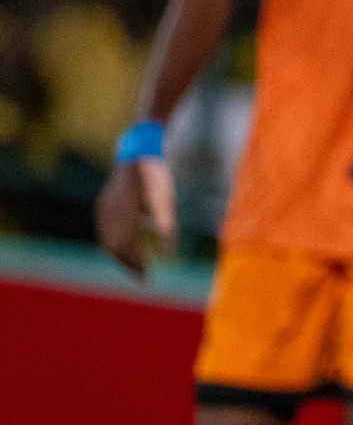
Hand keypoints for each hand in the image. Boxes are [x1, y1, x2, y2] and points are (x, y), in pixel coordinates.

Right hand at [95, 157, 176, 276]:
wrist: (138, 151)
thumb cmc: (156, 177)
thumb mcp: (165, 203)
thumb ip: (166, 229)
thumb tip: (172, 256)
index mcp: (124, 213)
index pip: (127, 247)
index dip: (136, 264)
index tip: (147, 277)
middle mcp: (109, 213)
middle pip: (115, 247)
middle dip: (128, 263)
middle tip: (142, 277)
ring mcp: (104, 208)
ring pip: (107, 240)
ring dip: (120, 256)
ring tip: (134, 267)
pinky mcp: (103, 204)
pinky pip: (105, 230)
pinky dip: (114, 244)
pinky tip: (125, 249)